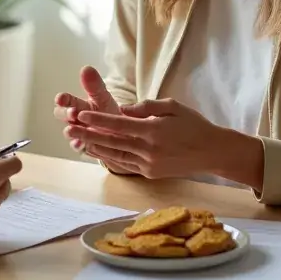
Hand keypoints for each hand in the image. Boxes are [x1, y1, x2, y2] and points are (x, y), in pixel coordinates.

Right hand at [54, 65, 118, 155]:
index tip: (61, 98)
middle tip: (72, 113)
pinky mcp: (84, 146)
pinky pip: (78, 146)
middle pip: (62, 115)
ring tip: (71, 131)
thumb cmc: (108, 114)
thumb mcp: (103, 98)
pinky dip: (79, 145)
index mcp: (78, 105)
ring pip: (69, 132)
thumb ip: (95, 85)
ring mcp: (78, 133)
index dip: (63, 99)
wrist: (122, 133)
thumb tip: (86, 68)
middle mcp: (75, 119)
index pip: (66, 100)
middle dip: (65, 114)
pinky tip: (81, 144)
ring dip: (70, 131)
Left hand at [72, 98, 263, 185]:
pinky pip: (124, 163)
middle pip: (112, 141)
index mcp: (154, 130)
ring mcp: (149, 164)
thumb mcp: (172, 106)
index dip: (98, 120)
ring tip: (76, 139)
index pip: (119, 124)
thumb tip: (123, 110)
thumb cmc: (193, 125)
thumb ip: (146, 107)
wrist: (212, 152)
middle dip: (88, 133)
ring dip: (94, 146)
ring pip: (115, 154)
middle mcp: (149, 149)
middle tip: (68, 127)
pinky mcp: (150, 173)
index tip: (81, 114)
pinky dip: (109, 156)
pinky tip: (97, 150)